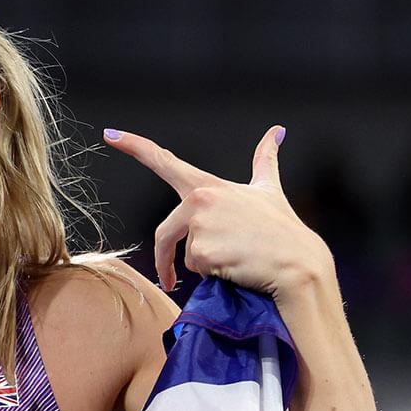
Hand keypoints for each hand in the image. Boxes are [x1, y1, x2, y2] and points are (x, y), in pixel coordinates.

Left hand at [103, 125, 329, 299]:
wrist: (300, 265)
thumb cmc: (283, 229)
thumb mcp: (269, 190)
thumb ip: (265, 159)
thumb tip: (277, 130)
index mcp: (208, 185)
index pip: (164, 161)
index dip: (134, 145)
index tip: (110, 134)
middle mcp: (200, 200)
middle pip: (165, 233)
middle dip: (165, 260)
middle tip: (169, 280)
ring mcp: (201, 225)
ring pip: (184, 255)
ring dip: (203, 264)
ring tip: (236, 259)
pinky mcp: (204, 251)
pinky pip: (194, 271)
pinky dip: (211, 275)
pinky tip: (236, 268)